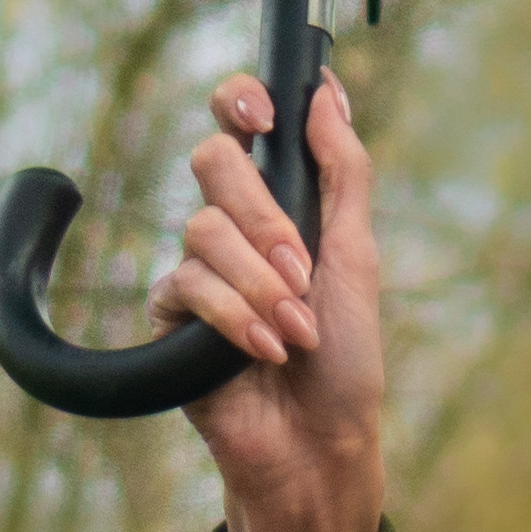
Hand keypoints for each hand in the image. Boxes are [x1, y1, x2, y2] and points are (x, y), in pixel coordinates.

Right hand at [151, 69, 385, 531]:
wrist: (319, 440)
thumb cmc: (347, 356)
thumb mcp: (359, 255)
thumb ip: (344, 171)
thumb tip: (326, 91)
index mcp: (280, 203)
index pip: (238, 124)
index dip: (239, 101)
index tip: (265, 119)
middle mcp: (233, 227)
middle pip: (212, 162)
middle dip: (264, 216)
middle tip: (303, 270)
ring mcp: (198, 268)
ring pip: (203, 229)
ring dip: (261, 284)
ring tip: (295, 331)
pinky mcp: (171, 316)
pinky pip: (186, 284)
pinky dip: (235, 318)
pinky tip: (264, 350)